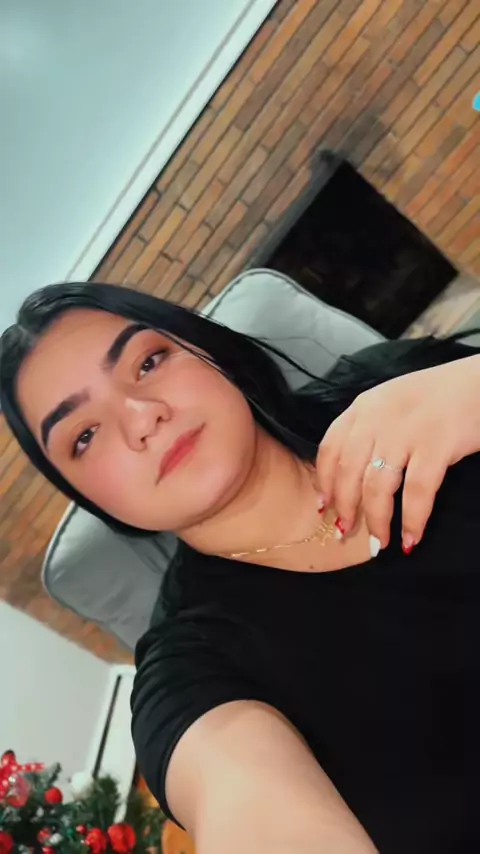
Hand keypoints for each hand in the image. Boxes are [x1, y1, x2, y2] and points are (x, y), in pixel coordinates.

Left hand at [316, 354, 479, 551]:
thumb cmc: (440, 395)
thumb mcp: (394, 402)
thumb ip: (371, 428)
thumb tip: (354, 472)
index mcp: (365, 407)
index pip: (330, 448)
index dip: (325, 482)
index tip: (324, 507)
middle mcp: (378, 418)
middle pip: (348, 472)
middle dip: (345, 508)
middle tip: (345, 532)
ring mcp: (406, 431)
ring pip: (377, 486)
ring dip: (376, 520)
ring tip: (378, 543)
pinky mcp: (436, 444)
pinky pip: (416, 492)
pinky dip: (412, 519)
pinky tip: (411, 538)